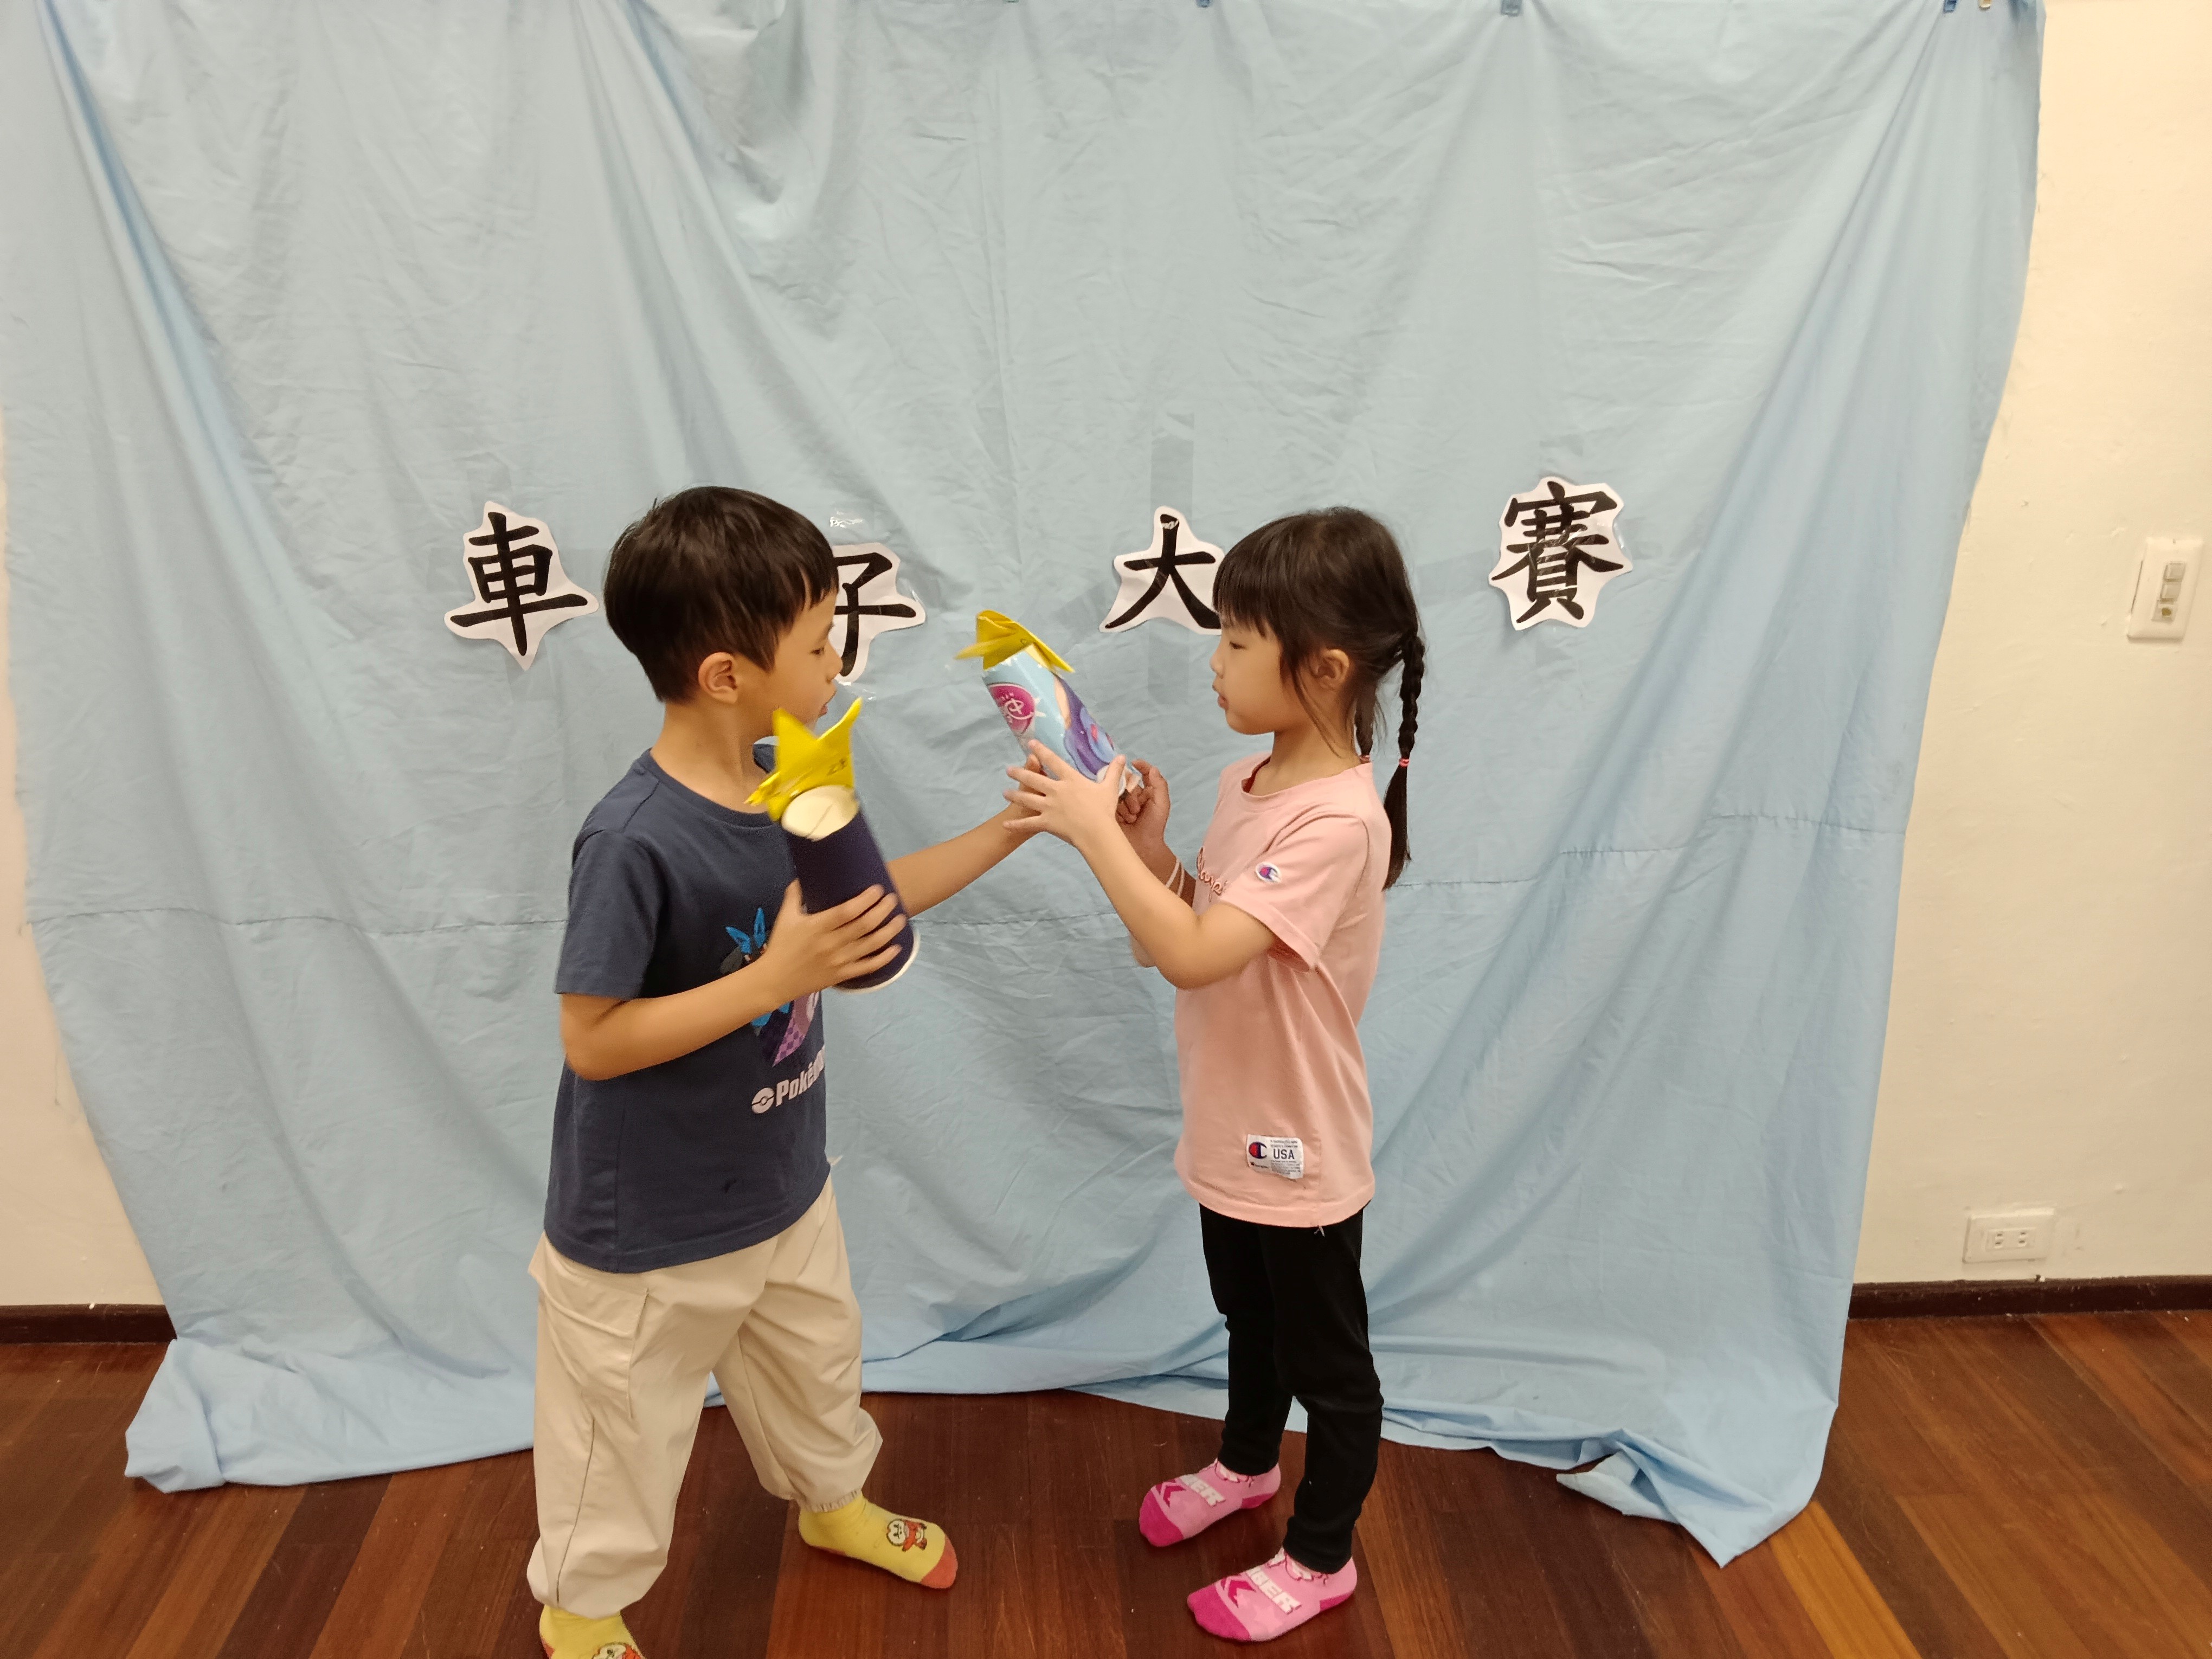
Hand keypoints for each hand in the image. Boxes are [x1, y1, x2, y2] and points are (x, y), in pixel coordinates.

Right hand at [758, 881, 905, 997]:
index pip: (847, 911)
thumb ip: (795, 894)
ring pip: (871, 945)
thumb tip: (803, 873)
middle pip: (864, 925)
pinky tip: (896, 948)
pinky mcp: (842, 975)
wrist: (774, 981)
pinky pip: (868, 967)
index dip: (866, 899)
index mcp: (817, 927)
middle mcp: (831, 944)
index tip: (878, 888)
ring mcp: (838, 961)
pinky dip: (884, 958)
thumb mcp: (784, 917)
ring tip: (901, 918)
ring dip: (889, 931)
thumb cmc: (780, 946)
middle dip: (883, 910)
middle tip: (893, 899)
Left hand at [1004, 743, 1124, 851]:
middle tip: (1008, 769)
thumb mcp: (1110, 788)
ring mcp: (1049, 806)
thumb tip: (1122, 757)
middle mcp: (1056, 790)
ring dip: (1014, 795)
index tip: (1030, 744)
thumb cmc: (1104, 810)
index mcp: (1070, 780)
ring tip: (1004, 792)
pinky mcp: (1046, 822)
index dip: (1041, 751)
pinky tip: (1005, 824)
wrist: (1096, 831)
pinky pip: (1027, 823)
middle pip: (1033, 779)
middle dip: (1019, 773)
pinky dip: (1016, 825)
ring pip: (1027, 799)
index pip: (1053, 761)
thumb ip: (1113, 771)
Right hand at [1114, 759, 1171, 876]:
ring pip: (1118, 791)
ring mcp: (1121, 802)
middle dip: (1132, 794)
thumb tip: (1152, 768)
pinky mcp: (1110, 810)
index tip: (1135, 763)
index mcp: (1146, 791)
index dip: (1140, 766)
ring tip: (1132, 818)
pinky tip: (1124, 820)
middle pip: (1127, 781)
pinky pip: (1110, 801)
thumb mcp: (1162, 804)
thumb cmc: (1154, 826)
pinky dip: (1118, 810)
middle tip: (1138, 809)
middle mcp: (1133, 795)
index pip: (1143, 773)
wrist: (1143, 846)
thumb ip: (1159, 784)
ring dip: (1126, 805)